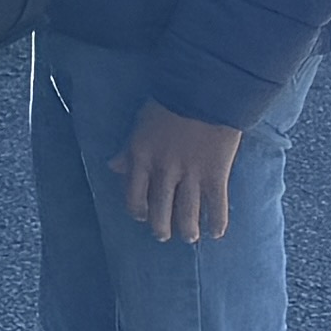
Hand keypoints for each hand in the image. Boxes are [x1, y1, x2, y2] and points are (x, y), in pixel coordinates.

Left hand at [120, 105, 244, 242]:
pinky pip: (216, 206)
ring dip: (187, 230)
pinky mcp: (216, 175)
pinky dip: (217, 222)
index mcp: (141, 158)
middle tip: (163, 235)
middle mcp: (163, 171)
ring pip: (186, 213)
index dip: (138, 210)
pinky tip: (217, 233)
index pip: (133, 195)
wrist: (205, 92)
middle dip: (160, 227)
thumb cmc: (170, 102)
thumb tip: (113, 167)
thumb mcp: (140, 123)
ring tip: (189, 237)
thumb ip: (127, 149)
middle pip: (159, 209)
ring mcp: (190, 175)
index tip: (142, 217)